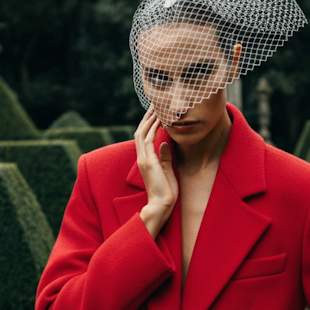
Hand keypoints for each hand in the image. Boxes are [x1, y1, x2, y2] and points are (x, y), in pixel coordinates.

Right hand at [135, 106, 177, 238]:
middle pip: (141, 131)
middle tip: (155, 103)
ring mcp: (144, 159)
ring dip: (150, 118)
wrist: (161, 205)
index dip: (149, 123)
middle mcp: (142, 158)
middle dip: (148, 116)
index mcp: (145, 160)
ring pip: (143, 133)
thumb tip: (165, 144)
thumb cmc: (166, 192)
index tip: (156, 111)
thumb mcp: (167, 171)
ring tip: (157, 106)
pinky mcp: (148, 162)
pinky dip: (153, 128)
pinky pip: (148, 140)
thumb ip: (165, 157)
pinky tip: (160, 119)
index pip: (144, 136)